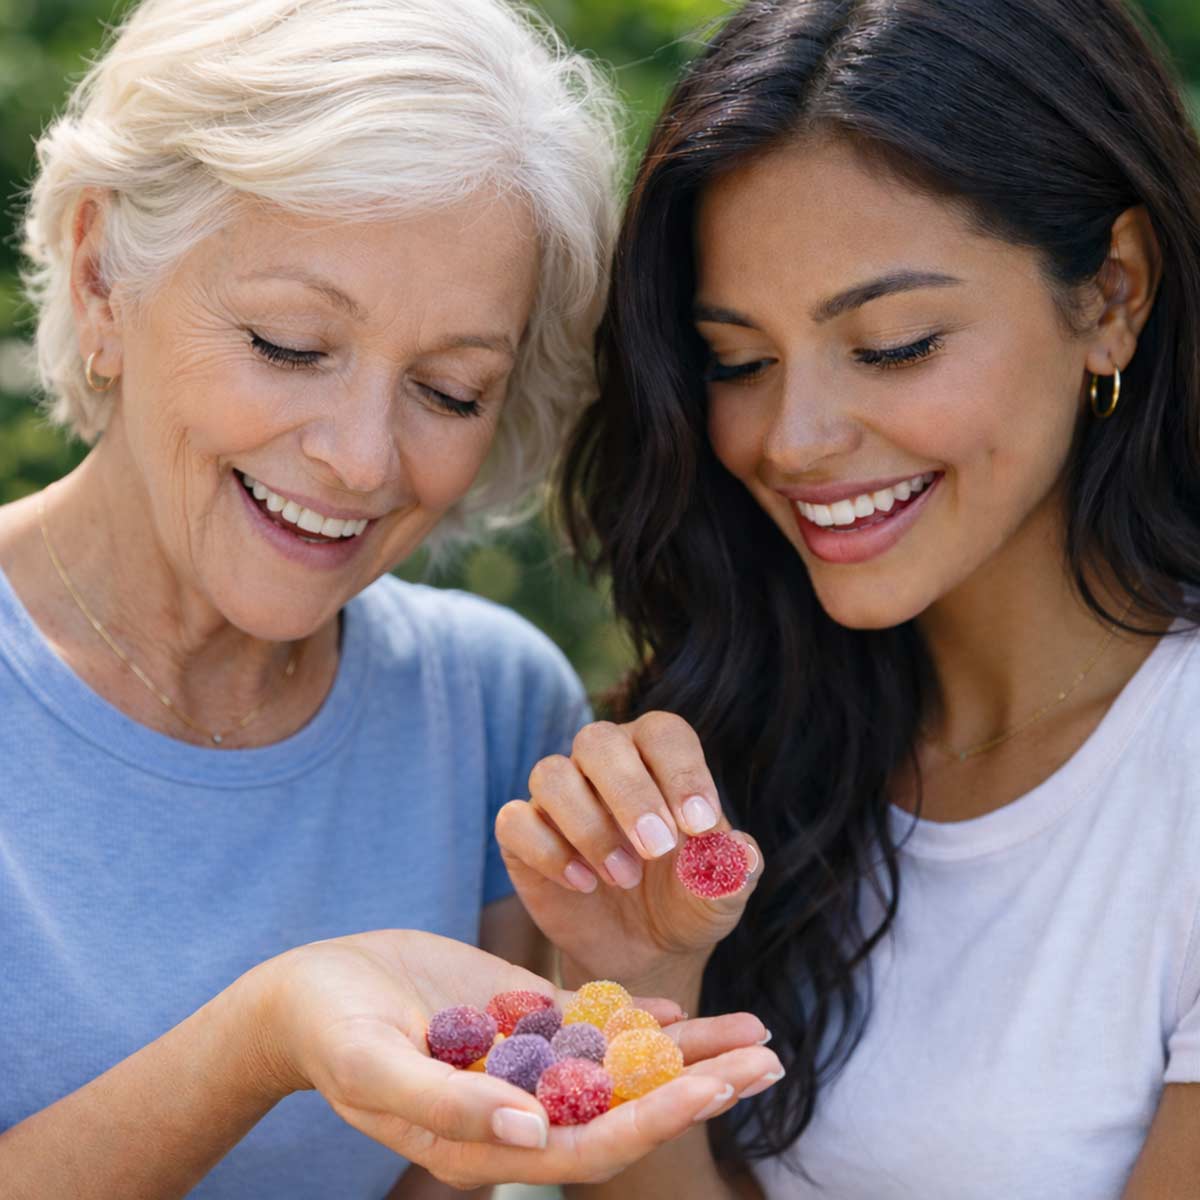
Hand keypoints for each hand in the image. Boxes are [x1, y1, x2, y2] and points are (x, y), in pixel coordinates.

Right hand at [252, 929, 780, 1188]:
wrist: (310, 989)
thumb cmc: (330, 1033)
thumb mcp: (376, 1067)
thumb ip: (451, 1104)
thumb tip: (533, 1135)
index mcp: (490, 1140)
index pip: (593, 1143)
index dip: (657, 1117)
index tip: (716, 1086)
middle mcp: (521, 1107)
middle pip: (628, 1105)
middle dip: (700, 1084)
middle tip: (770, 1057)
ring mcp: (525, 1061)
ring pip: (622, 1063)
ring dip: (689, 1051)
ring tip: (756, 1034)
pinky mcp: (518, 1017)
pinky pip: (590, 1023)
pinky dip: (638, 1017)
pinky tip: (684, 1009)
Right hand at [496, 712, 762, 994]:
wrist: (645, 949)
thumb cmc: (687, 900)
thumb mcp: (721, 893)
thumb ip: (734, 869)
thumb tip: (740, 854)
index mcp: (657, 756)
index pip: (663, 734)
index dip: (682, 772)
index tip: (701, 826)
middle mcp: (602, 762)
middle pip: (598, 741)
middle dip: (629, 794)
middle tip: (657, 849)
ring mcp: (558, 796)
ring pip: (551, 775)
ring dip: (589, 827)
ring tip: (623, 878)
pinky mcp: (523, 833)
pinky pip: (515, 821)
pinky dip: (547, 852)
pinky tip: (583, 885)